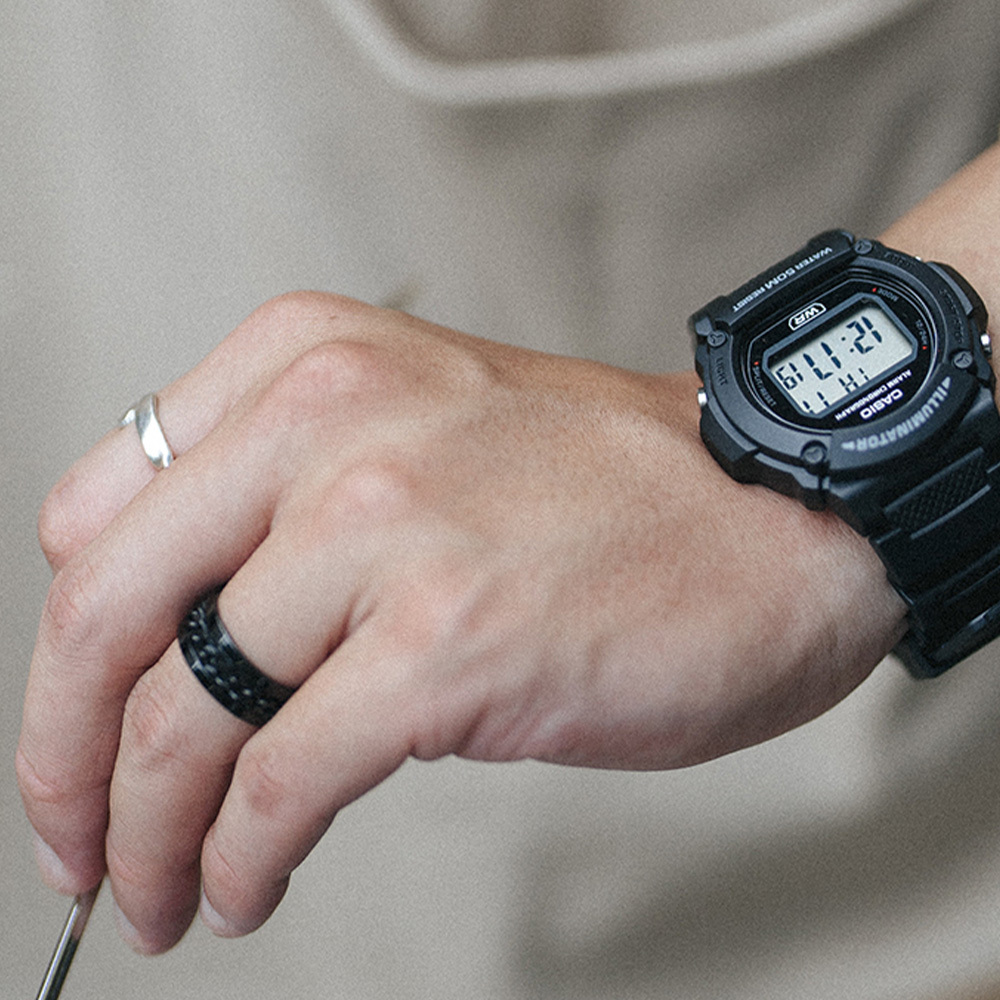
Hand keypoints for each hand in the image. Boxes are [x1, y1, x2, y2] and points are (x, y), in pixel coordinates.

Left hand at [16, 291, 903, 953]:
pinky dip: (239, 855)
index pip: (98, 514)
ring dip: (144, 831)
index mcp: (307, 361)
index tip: (83, 718)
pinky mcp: (446, 643)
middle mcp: (331, 424)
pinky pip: (281, 780)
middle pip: (105, 613)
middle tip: (69, 841)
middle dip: (61, 756)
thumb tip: (177, 637)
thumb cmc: (605, 486)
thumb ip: (289, 503)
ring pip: (181, 715)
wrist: (774, 509)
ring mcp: (387, 531)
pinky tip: (244, 885)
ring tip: (155, 891)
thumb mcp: (419, 431)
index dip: (74, 641)